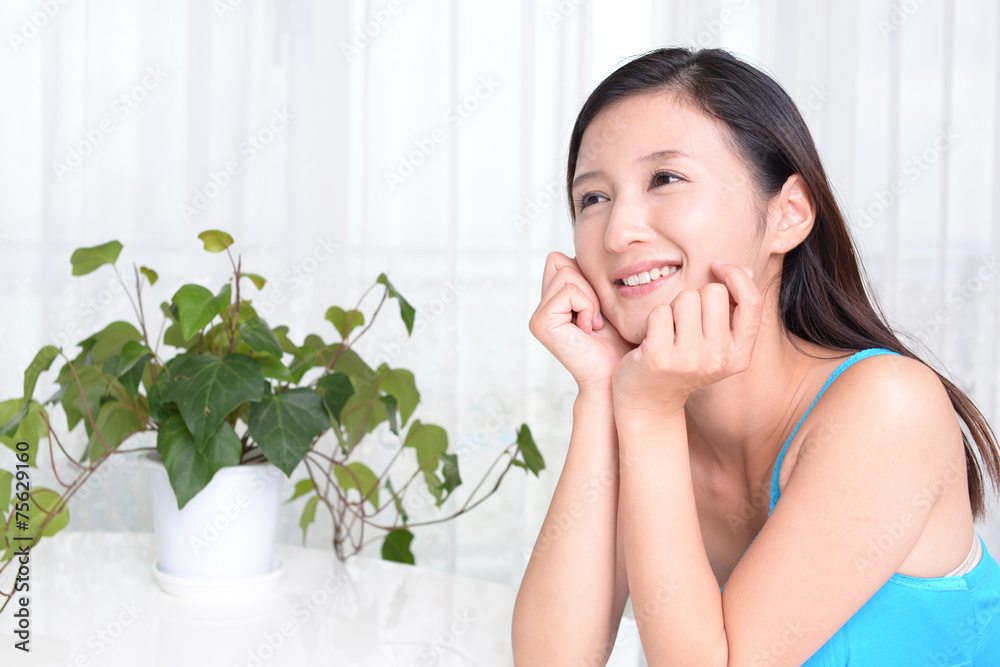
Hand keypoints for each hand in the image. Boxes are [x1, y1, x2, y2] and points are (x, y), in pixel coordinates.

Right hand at [529, 252, 634, 391]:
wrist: (616, 375)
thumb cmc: (618, 342)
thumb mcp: (605, 300)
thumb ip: (588, 277)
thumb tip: (586, 248)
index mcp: (552, 300)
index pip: (561, 259)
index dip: (585, 278)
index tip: (597, 310)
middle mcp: (540, 306)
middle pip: (559, 260)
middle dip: (586, 285)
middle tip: (595, 318)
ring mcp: (537, 315)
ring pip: (567, 274)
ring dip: (590, 298)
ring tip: (593, 325)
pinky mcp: (540, 323)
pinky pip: (569, 291)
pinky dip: (587, 307)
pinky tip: (588, 331)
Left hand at [611, 262, 762, 415]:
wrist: (648, 403)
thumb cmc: (682, 364)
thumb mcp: (715, 343)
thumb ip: (732, 310)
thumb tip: (743, 269)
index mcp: (740, 356)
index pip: (751, 302)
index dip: (736, 276)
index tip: (717, 268)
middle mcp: (719, 360)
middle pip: (713, 293)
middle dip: (696, 297)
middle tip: (683, 323)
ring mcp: (690, 360)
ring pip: (686, 298)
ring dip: (673, 307)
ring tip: (669, 332)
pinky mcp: (659, 357)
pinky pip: (660, 311)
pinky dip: (653, 319)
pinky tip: (652, 341)